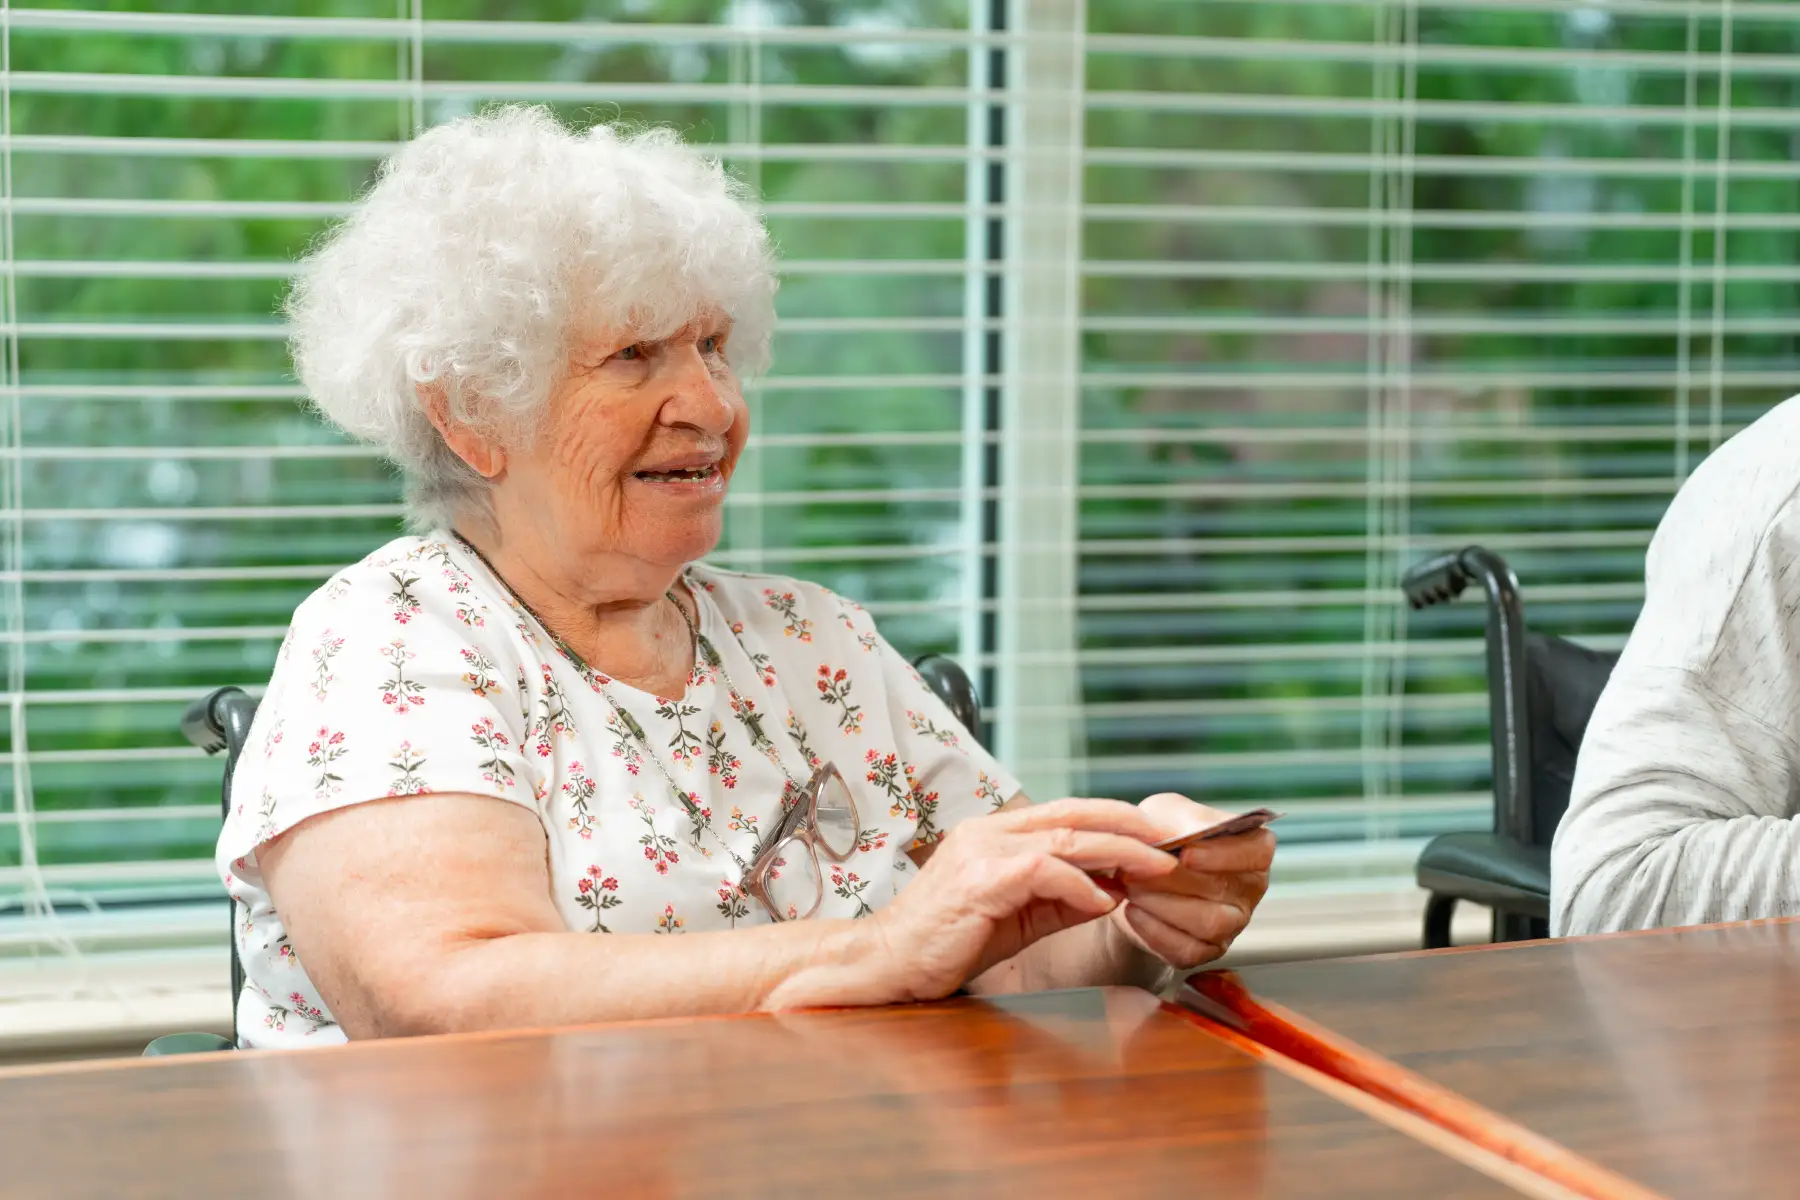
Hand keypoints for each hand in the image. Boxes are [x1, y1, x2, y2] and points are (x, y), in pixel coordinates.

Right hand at [865, 799, 1178, 1002]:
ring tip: (1155, 868)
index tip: (1155, 837)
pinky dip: (1081, 885)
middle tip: (1171, 844)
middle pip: (1074, 814)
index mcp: (996, 833)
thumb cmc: (948, 941)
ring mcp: (982, 851)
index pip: (1066, 812)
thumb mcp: (1019, 916)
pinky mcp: (980, 880)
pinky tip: (1105, 901)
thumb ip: (1062, 899)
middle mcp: (989, 832)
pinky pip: (1044, 871)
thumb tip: (1114, 890)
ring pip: (1066, 838)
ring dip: (1119, 852)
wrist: (890, 962)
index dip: (1115, 819)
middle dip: (1129, 826)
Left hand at [1107, 793, 1274, 970]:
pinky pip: (1188, 949)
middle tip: (1137, 869)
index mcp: (1252, 847)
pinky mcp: (1207, 950)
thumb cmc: (1161, 837)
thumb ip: (1177, 819)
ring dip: (1163, 905)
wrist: (1137, 876)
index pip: (1257, 852)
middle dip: (1175, 880)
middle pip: (1224, 890)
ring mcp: (1233, 923)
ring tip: (1132, 887)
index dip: (1223, 855)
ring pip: (1208, 923)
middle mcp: (1250, 887)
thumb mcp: (1166, 813)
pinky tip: (1133, 912)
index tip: (1186, 853)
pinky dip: (1154, 931)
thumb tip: (1179, 836)